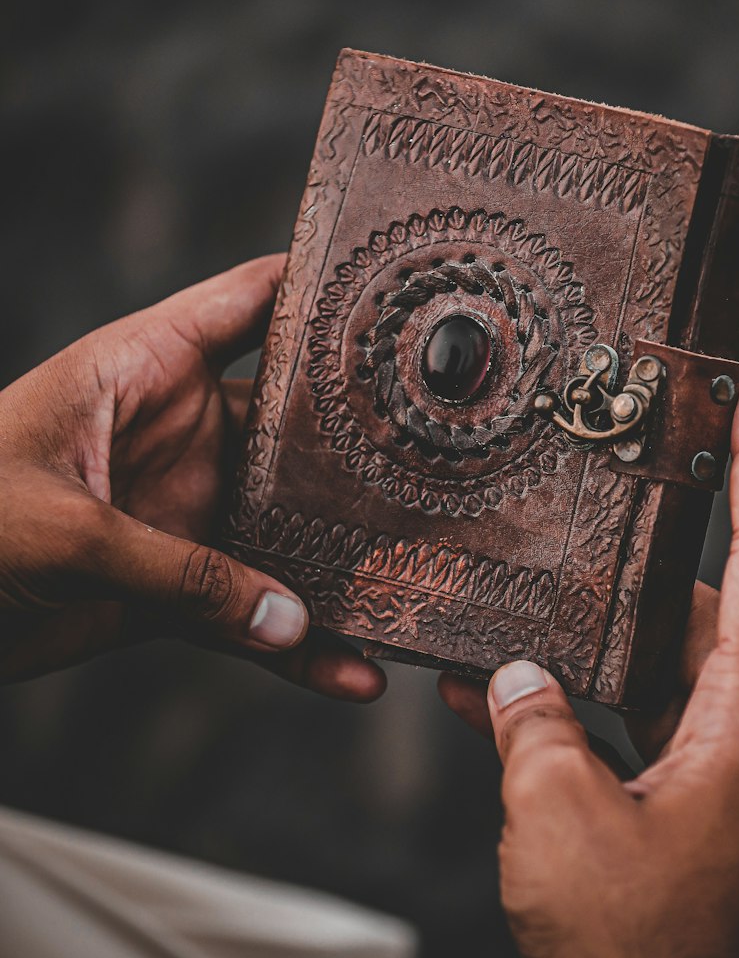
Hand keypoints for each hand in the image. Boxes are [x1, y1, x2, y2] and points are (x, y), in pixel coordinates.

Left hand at [0, 257, 384, 698]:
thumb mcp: (62, 530)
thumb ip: (180, 572)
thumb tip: (291, 617)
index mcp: (144, 370)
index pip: (251, 303)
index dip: (325, 284)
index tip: (412, 284)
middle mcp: (181, 432)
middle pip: (296, 422)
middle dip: (368, 435)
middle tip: (457, 447)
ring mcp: (183, 511)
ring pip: (288, 525)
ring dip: (348, 555)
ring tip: (423, 578)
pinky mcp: (173, 589)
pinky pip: (250, 614)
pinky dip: (298, 648)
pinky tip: (350, 673)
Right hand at [439, 373, 738, 957]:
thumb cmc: (626, 946)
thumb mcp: (555, 814)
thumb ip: (530, 724)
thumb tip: (512, 678)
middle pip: (703, 604)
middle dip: (645, 548)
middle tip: (607, 478)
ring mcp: (713, 766)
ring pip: (654, 664)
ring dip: (586, 640)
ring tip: (514, 607)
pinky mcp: (676, 799)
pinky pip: (626, 721)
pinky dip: (572, 705)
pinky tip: (494, 697)